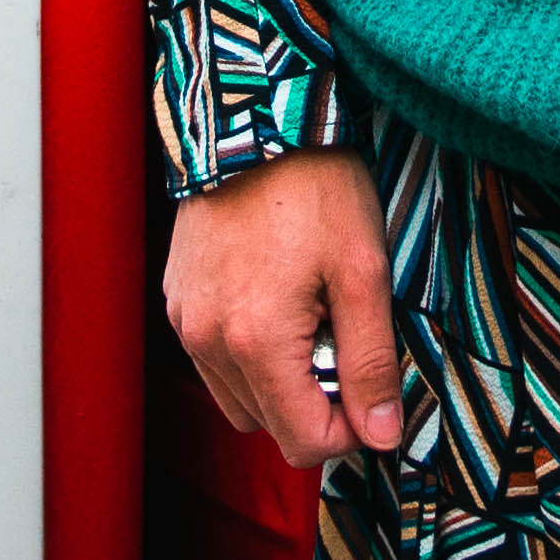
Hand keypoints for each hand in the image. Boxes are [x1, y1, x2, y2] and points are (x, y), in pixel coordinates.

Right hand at [162, 147, 402, 468]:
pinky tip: (277, 302)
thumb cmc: (315, 187)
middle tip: (344, 342)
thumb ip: (372, 362)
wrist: (254, 117)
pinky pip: (213, 358)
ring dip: (279, 383)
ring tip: (311, 320)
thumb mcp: (363, 272)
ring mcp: (185, 319)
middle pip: (268, 426)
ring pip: (237, 398)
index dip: (349, 432)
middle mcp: (208, 341)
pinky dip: (248, 352)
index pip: (303, 443)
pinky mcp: (177, 298)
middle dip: (314, 404)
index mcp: (256, 342)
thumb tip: (382, 435)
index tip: (373, 393)